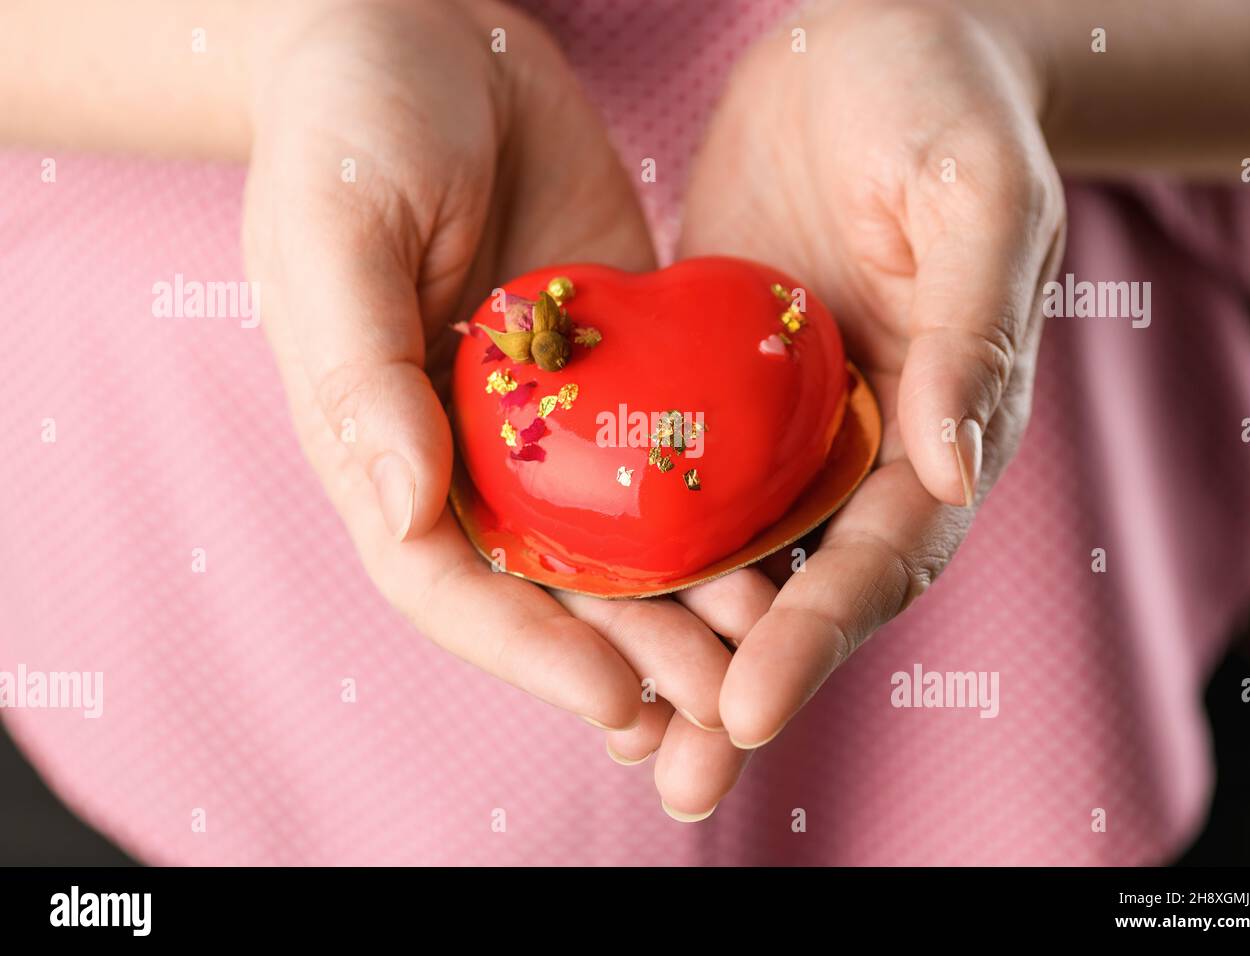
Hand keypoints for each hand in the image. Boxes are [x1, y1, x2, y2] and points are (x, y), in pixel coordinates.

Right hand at [242, 0, 770, 814]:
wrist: (429, 29)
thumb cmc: (350, 121)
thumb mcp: (331, 232)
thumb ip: (356, 374)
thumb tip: (402, 510)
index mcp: (380, 439)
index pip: (443, 579)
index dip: (524, 650)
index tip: (613, 696)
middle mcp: (462, 446)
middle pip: (541, 587)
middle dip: (623, 659)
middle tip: (711, 715)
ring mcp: (542, 413)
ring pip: (612, 541)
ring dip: (681, 612)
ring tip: (757, 664)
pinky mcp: (612, 365)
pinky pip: (663, 458)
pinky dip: (711, 516)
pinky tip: (774, 554)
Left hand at [680, 0, 1064, 752]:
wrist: (866, 44)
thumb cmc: (943, 103)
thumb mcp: (979, 193)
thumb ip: (976, 327)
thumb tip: (951, 466)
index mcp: (950, 421)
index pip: (885, 553)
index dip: (823, 633)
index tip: (755, 708)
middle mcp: (868, 446)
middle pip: (808, 590)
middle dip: (744, 686)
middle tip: (676, 777)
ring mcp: (789, 424)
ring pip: (737, 559)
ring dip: (684, 650)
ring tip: (623, 737)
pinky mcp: (717, 387)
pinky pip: (679, 480)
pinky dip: (641, 549)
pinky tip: (582, 599)